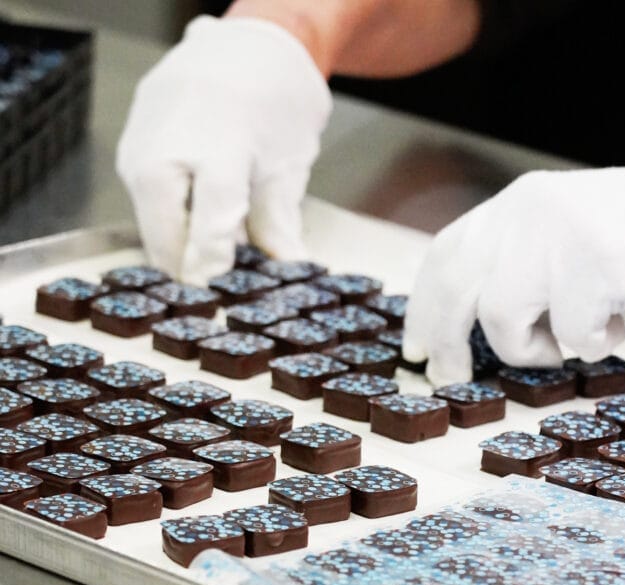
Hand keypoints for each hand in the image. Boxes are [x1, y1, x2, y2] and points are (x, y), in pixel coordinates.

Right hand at [116, 16, 331, 284]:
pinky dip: (169, 222)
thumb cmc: (275, 101)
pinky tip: (194, 232)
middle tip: (215, 292)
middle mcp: (165, 149)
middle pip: (166, 231)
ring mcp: (140, 149)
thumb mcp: (288, 163)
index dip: (215, 263)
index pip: (209, 224)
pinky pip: (146, 201)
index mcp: (216, 150)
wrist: (246, 46)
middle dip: (189, 266)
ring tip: (209, 264)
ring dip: (177, 247)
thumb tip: (289, 267)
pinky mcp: (129, 151)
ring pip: (151, 221)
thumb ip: (279, 220)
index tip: (223, 290)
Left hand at [403, 147, 624, 384]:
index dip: (426, 307)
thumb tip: (471, 318)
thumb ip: (524, 260)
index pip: (449, 254)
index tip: (417, 349)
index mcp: (521, 203)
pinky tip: (619, 326)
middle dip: (449, 343)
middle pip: (460, 289)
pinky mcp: (599, 263)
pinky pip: (572, 333)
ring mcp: (562, 235)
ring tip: (573, 342)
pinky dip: (593, 344)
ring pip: (503, 317)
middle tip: (453, 379)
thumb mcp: (570, 235)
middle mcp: (530, 211)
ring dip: (535, 348)